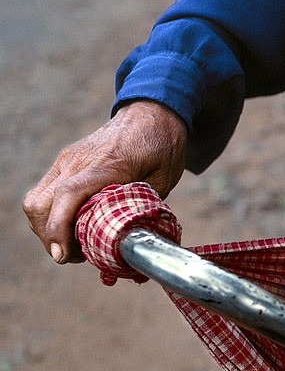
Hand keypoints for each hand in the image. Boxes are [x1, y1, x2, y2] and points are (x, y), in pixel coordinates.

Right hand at [22, 100, 186, 263]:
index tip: (61, 255)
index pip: (69, 196)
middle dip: (51, 238)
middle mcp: (78, 161)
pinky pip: (43, 192)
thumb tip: (130, 241)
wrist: (151, 114)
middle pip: (42, 204)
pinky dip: (49, 215)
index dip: (59, 229)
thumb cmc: (162, 147)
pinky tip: (71, 227)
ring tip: (74, 245)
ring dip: (46, 229)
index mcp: (108, 165)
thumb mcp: (163, 180)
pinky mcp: (64, 162)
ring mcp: (67, 160)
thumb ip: (142, 208)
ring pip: (36, 200)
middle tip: (77, 256)